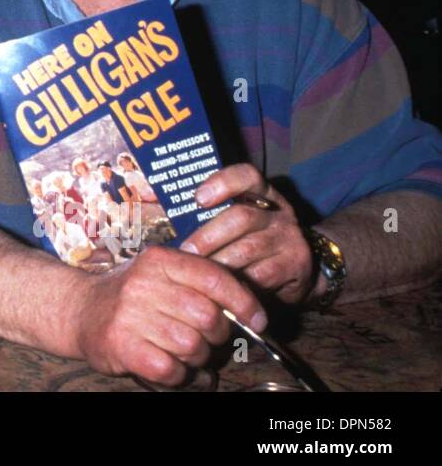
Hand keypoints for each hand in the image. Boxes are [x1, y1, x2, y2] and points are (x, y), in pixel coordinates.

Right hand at [73, 246, 268, 386]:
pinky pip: (170, 369)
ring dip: (195, 357)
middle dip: (216, 334)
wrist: (78, 309)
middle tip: (204, 337)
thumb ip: (199, 282)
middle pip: (209, 317)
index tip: (258, 320)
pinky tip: (168, 365)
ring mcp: (130, 315)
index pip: (215, 278)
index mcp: (159, 261)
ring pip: (192, 346)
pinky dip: (177, 374)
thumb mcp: (160, 274)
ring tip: (181, 352)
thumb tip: (250, 309)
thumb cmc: (130, 295)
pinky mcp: (121, 345)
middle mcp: (144, 284)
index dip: (244, 302)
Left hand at [181, 163, 313, 303]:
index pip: (247, 176)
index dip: (222, 182)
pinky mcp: (294, 265)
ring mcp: (289, 238)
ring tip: (196, 273)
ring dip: (217, 263)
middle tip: (185, 252)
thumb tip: (164, 217)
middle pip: (240, 217)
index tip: (198, 198)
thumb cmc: (253, 241)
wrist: (301, 269)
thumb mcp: (240, 223)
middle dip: (207, 237)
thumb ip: (214, 216)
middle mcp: (279, 212)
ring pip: (247, 250)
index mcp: (263, 193)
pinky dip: (235, 284)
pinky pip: (259, 276)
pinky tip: (219, 289)